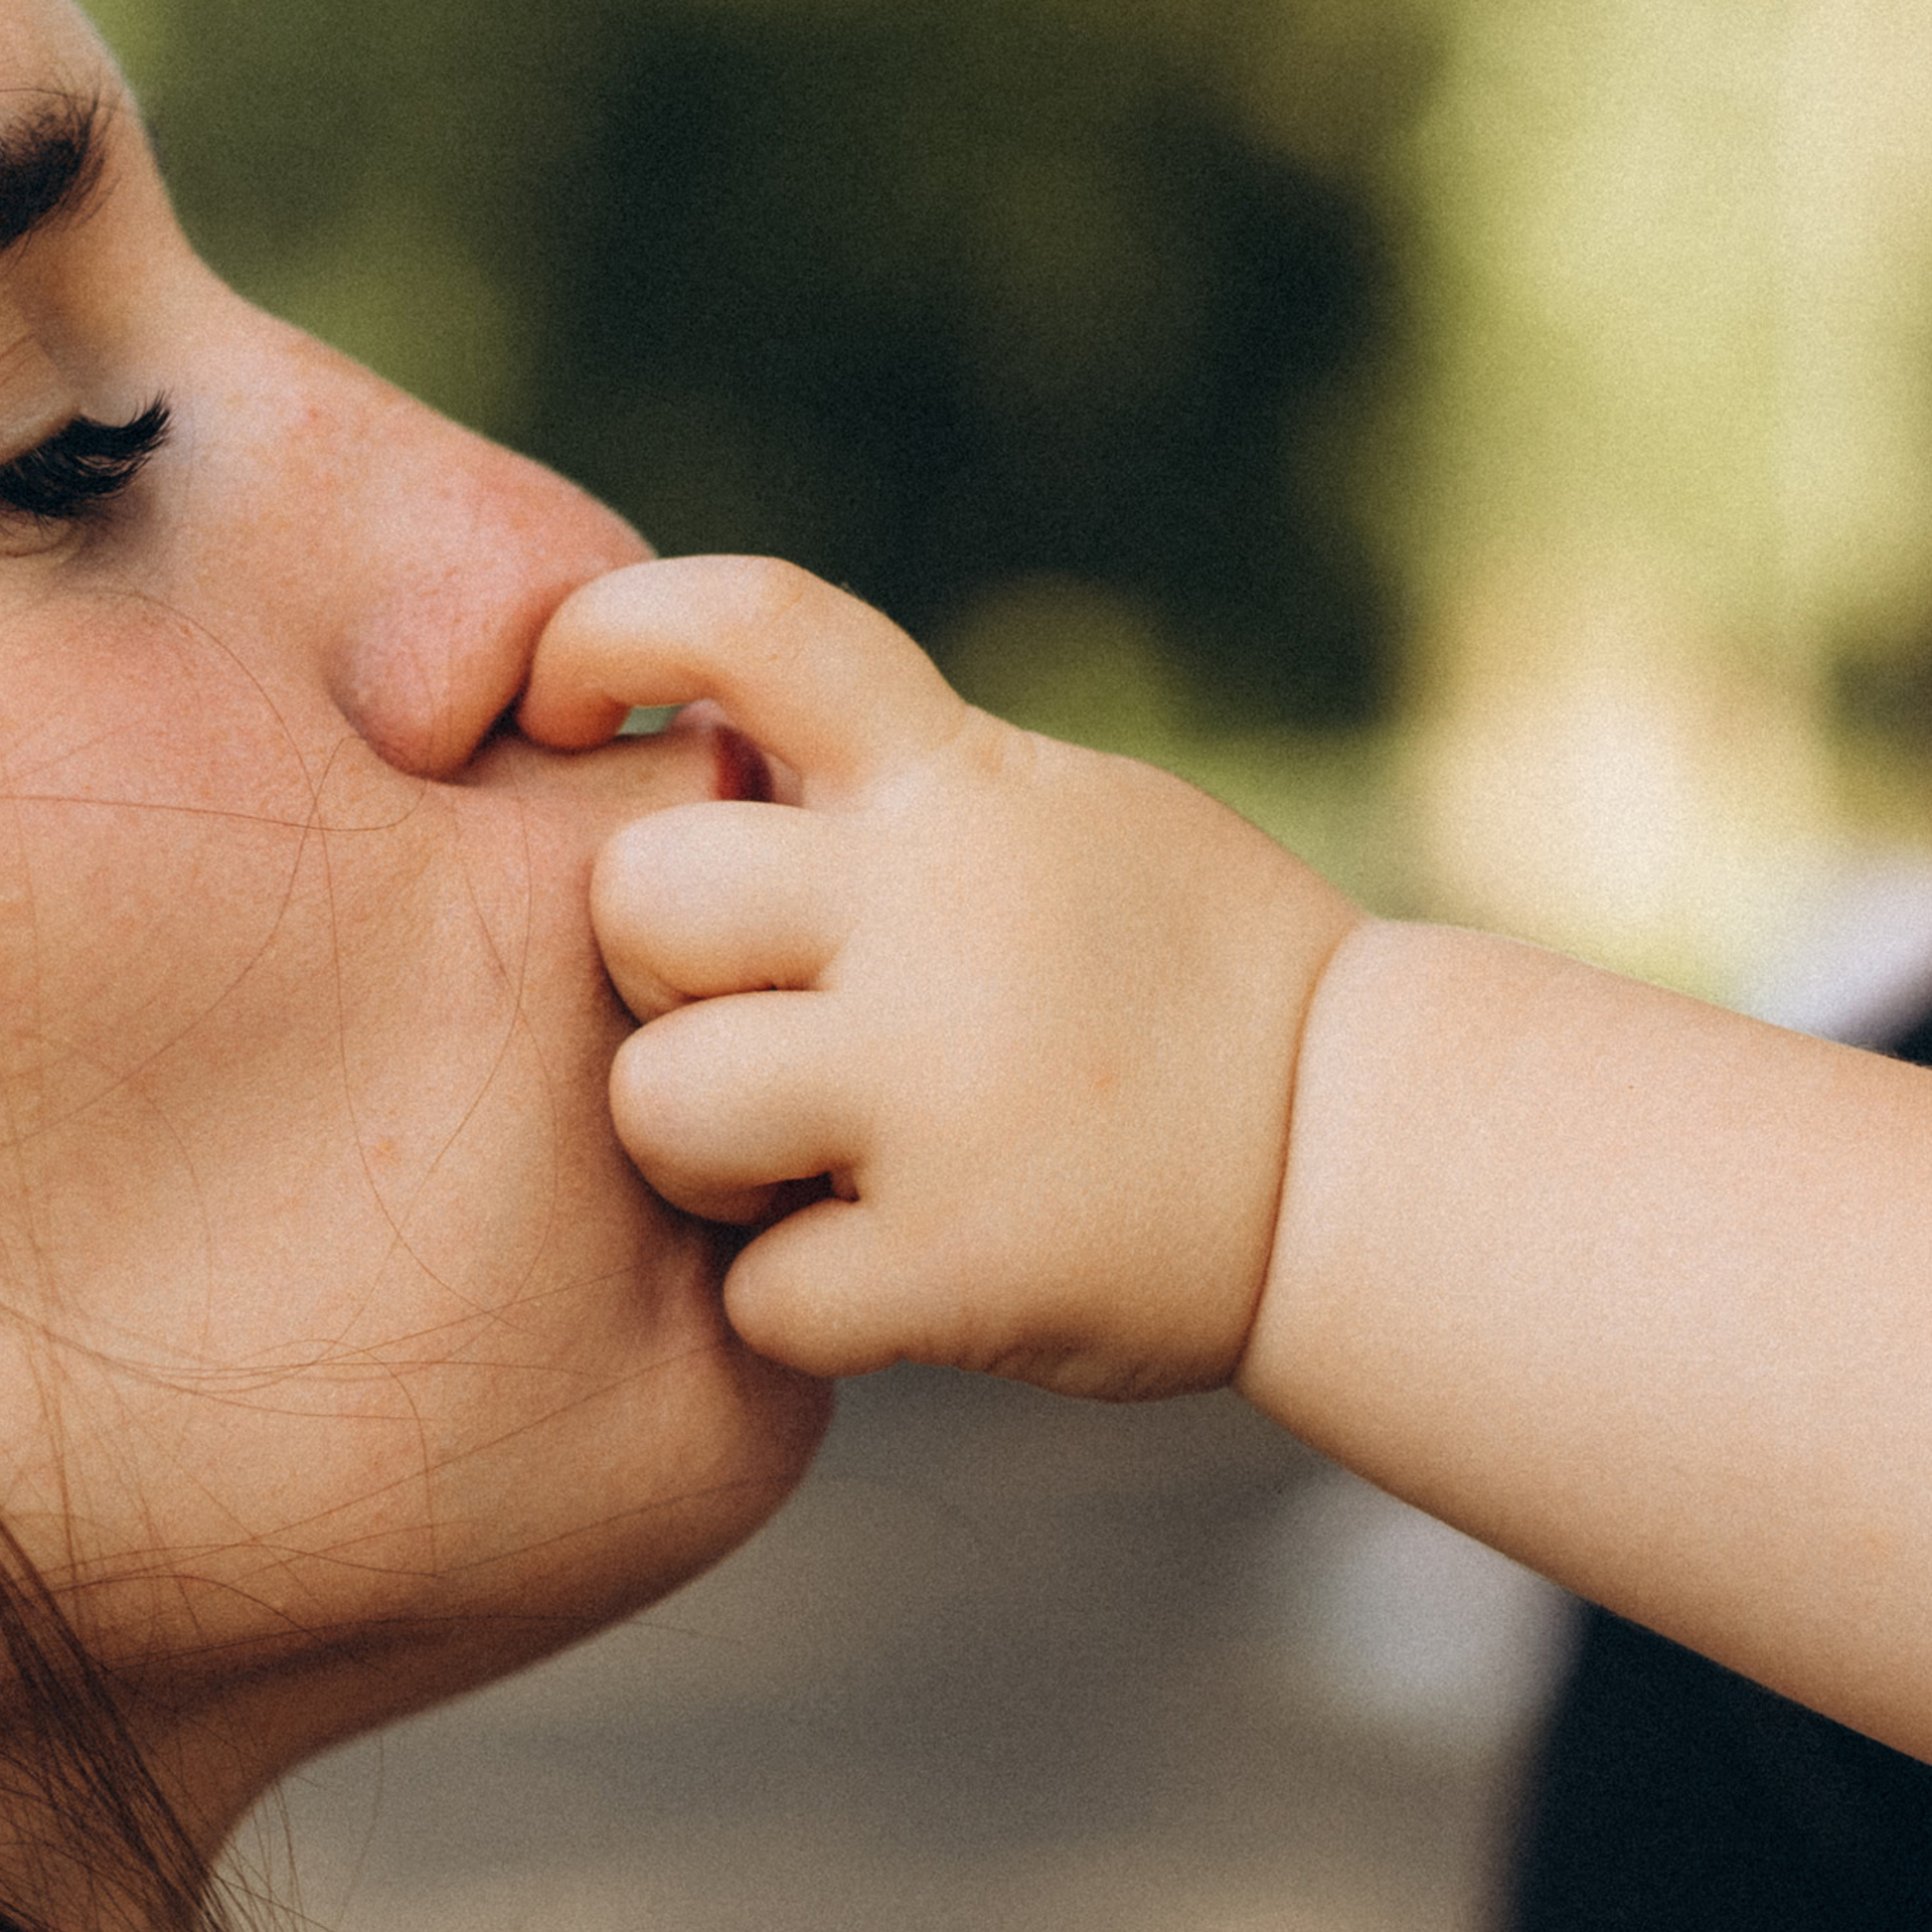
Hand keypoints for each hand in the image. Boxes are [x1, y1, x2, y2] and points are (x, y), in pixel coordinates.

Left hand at [521, 553, 1357, 1391]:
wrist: (1372, 1156)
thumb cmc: (1192, 984)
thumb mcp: (1065, 818)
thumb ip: (891, 788)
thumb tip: (676, 749)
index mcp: (969, 782)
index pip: (755, 623)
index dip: (611, 632)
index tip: (559, 698)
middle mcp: (946, 909)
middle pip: (641, 896)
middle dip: (656, 976)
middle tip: (750, 1030)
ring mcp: (948, 1086)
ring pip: (656, 1102)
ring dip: (698, 1154)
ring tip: (808, 1170)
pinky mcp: (961, 1260)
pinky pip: (755, 1294)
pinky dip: (800, 1308)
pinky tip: (894, 1281)